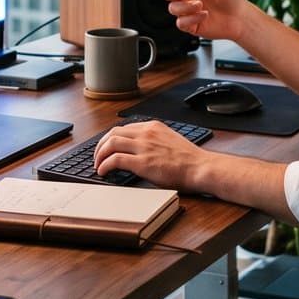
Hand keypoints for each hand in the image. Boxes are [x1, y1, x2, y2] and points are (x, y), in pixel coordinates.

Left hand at [94, 121, 208, 189]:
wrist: (200, 168)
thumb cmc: (189, 160)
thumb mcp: (169, 140)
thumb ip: (154, 141)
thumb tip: (139, 150)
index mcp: (153, 127)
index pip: (123, 128)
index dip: (110, 138)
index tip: (106, 147)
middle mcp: (146, 133)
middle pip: (112, 133)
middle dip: (101, 145)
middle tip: (97, 156)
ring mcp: (144, 147)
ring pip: (110, 143)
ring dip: (99, 154)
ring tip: (97, 165)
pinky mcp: (143, 162)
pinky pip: (115, 160)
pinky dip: (104, 165)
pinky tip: (103, 172)